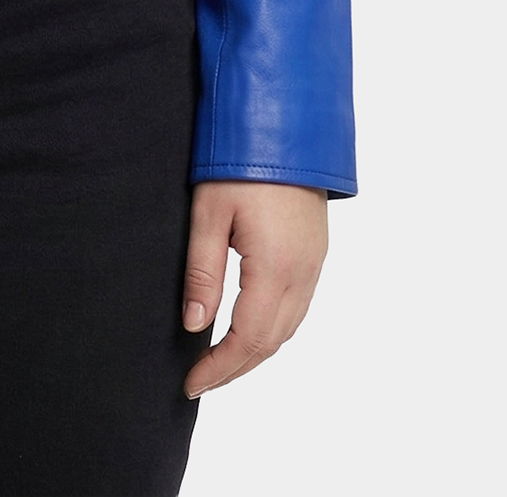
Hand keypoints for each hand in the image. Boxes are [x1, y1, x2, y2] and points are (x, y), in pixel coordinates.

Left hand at [182, 180, 327, 398]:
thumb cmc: (243, 160)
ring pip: (288, 327)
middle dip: (236, 368)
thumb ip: (202, 273)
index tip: (190, 384)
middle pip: (271, 342)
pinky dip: (272, 328)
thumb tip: (194, 325)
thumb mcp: (209, 214)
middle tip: (200, 380)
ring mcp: (315, 263)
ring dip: (255, 350)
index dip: (218, 368)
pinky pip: (297, 306)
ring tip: (219, 361)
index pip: (247, 340)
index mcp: (276, 270)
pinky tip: (249, 327)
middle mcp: (303, 274)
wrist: (288, 122)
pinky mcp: (316, 251)